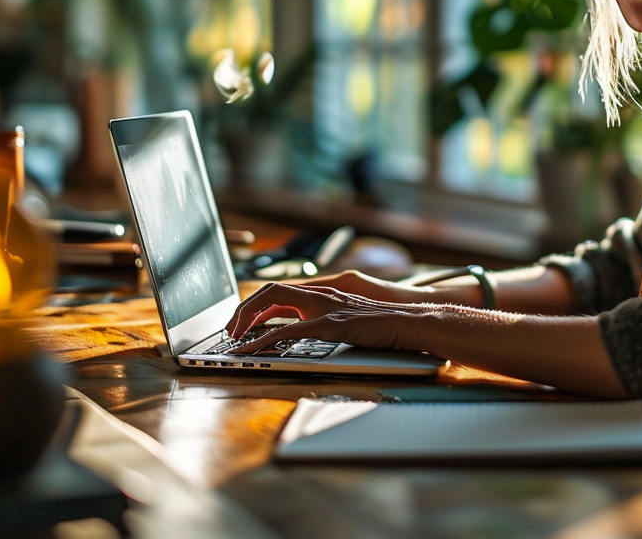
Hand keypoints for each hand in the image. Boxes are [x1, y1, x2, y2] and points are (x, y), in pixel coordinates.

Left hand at [225, 282, 434, 352]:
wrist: (410, 322)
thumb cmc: (385, 324)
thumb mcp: (350, 317)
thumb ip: (329, 318)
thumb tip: (307, 331)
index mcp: (325, 291)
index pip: (281, 290)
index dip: (257, 304)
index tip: (243, 322)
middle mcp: (321, 293)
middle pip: (270, 291)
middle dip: (244, 310)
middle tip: (231, 331)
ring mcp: (325, 306)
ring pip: (273, 304)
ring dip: (247, 321)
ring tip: (233, 340)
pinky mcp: (330, 324)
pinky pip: (287, 330)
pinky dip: (264, 340)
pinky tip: (251, 351)